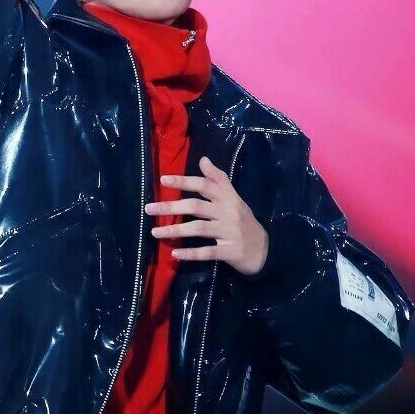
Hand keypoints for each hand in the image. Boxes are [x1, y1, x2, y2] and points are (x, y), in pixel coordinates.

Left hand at [144, 155, 269, 275]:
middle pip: (196, 206)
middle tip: (149, 209)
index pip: (203, 186)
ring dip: (175, 230)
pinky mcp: (230, 252)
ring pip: (198, 229)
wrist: (266, 249)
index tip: (163, 180)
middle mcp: (228, 213)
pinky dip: (191, 253)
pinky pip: (207, 252)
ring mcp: (229, 232)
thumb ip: (218, 179)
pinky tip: (175, 254)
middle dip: (171, 206)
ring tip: (155, 232)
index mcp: (227, 198)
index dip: (183, 181)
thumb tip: (203, 159)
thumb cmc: (244, 221)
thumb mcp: (234, 198)